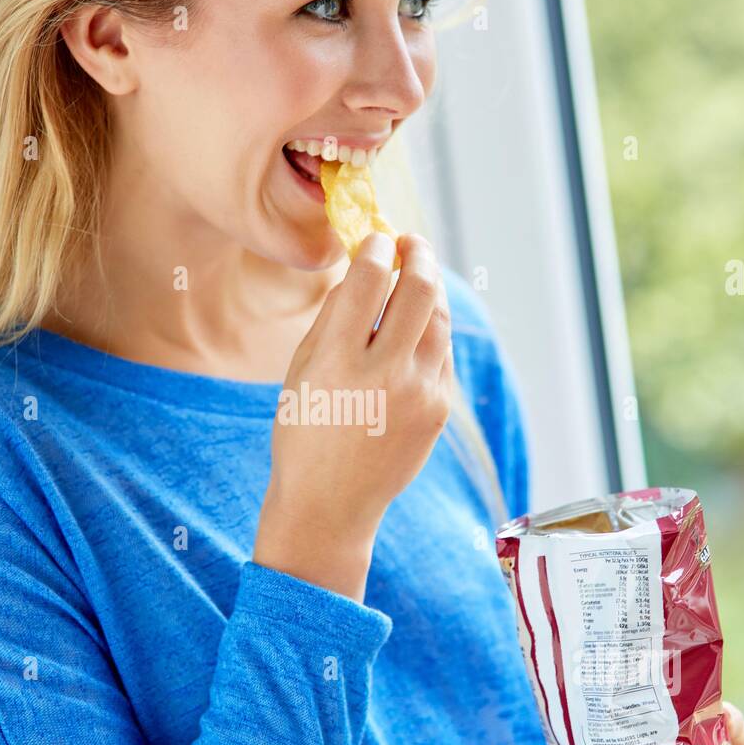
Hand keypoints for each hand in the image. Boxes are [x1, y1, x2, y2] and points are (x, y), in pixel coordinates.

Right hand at [253, 231, 452, 599]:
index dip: (376, 248)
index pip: (368, 280)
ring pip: (439, 318)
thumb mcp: (301, 372)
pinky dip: (431, 329)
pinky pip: (442, 353)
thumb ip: (333, 319)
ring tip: (417, 278)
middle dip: (418, 255)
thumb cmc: (304, 433)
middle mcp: (383, 375)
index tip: (376, 239)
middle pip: (420, 289)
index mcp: (336, 362)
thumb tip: (363, 269)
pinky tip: (416, 326)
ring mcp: (419, 394)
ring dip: (430, 289)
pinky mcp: (439, 411)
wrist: (330, 505)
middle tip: (410, 244)